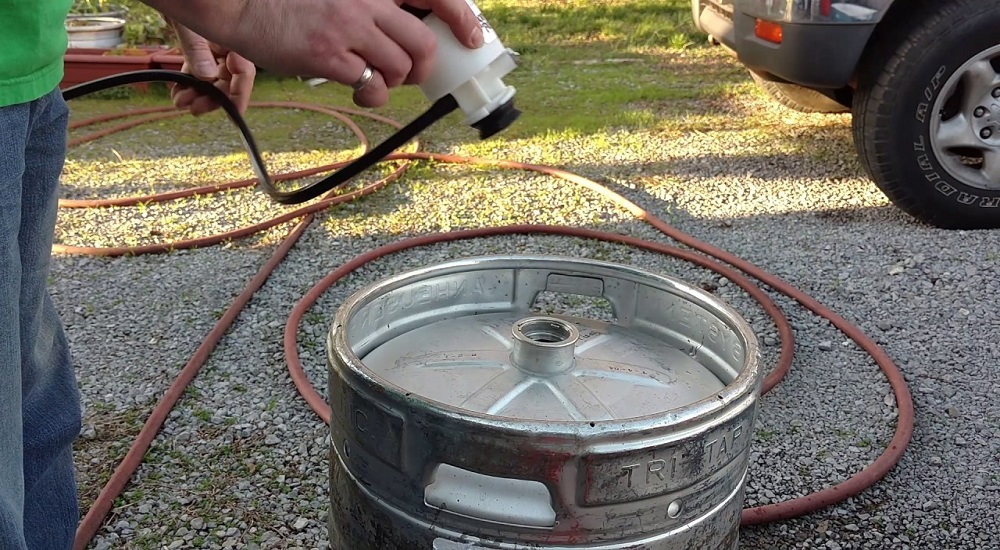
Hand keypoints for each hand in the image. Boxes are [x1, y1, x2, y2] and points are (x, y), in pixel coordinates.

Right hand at [146, 0, 483, 108]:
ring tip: (375, 79)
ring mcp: (348, 28)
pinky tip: (356, 87)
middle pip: (423, 43)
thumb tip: (406, 30)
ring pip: (401, 67)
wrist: (239, 2)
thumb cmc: (289, 1)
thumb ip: (374, 6)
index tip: (473, 36)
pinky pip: (371, 85)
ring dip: (395, 81)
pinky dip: (371, 93)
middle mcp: (367, 1)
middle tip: (409, 73)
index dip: (462, 17)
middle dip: (424, 67)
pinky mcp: (329, 56)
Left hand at [170, 23, 255, 115]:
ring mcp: (216, 43)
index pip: (244, 73)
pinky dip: (190, 81)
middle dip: (211, 97)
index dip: (239, 96)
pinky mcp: (203, 43)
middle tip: (194, 109)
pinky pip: (201, 67)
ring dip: (198, 92)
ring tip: (180, 101)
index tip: (232, 115)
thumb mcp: (186, 22)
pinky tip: (178, 89)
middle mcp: (230, 41)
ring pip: (214, 76)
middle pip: (228, 78)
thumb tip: (206, 77)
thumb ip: (197, 49)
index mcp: (235, 36)